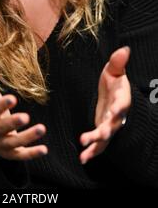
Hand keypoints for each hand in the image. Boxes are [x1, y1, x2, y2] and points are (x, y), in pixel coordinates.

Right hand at [0, 67, 47, 160]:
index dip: (2, 105)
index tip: (13, 98)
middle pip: (2, 128)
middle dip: (13, 123)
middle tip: (25, 117)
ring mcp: (2, 145)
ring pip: (14, 142)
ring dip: (28, 136)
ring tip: (42, 128)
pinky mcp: (12, 154)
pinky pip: (22, 155)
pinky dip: (33, 153)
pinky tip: (44, 149)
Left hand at [79, 46, 131, 164]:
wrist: (114, 96)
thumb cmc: (114, 82)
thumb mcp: (114, 70)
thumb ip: (118, 62)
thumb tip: (125, 48)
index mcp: (121, 99)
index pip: (122, 103)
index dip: (119, 107)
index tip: (115, 109)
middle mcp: (117, 115)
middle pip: (113, 124)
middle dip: (106, 129)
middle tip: (99, 133)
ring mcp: (110, 126)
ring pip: (105, 137)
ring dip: (96, 143)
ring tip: (84, 147)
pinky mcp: (102, 132)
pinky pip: (98, 145)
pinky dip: (92, 152)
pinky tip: (82, 158)